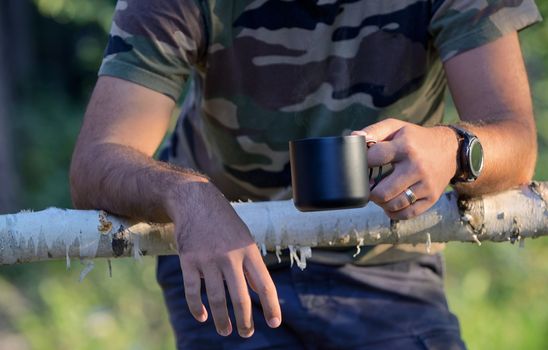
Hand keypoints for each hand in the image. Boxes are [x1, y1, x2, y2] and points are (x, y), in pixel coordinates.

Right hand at [166, 181, 281, 337]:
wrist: (195, 200)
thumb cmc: (224, 222)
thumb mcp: (244, 238)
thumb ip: (250, 264)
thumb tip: (258, 291)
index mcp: (248, 250)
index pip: (264, 284)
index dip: (271, 306)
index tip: (275, 323)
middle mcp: (230, 256)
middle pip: (240, 297)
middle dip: (245, 320)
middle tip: (246, 334)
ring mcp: (208, 259)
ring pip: (216, 299)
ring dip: (222, 319)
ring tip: (226, 331)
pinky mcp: (188, 260)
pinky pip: (192, 291)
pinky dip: (197, 308)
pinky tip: (202, 317)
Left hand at [353, 118, 457, 219]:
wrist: (450, 150)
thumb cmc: (416, 139)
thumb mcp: (397, 128)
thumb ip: (373, 131)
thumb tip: (354, 138)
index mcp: (406, 147)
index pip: (373, 159)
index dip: (362, 163)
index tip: (361, 165)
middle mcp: (417, 167)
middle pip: (381, 192)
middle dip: (369, 191)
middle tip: (369, 185)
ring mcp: (426, 185)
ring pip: (393, 205)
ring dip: (380, 202)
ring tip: (379, 193)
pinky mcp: (431, 198)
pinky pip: (406, 214)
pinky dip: (393, 212)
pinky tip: (390, 203)